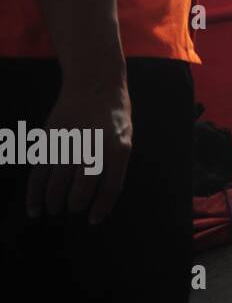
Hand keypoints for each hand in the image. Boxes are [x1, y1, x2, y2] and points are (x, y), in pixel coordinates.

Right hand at [27, 81, 131, 223]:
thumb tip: (97, 197)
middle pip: (81, 188)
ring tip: (54, 209)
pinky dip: (35, 193)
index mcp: (118, 147)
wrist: (96, 83)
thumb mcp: (125, 137)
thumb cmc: (114, 115)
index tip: (93, 219)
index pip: (110, 187)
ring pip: (57, 183)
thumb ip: (114, 163)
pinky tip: (35, 208)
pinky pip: (40, 171)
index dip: (101, 207)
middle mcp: (93, 146)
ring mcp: (70, 141)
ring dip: (54, 202)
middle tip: (72, 209)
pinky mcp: (51, 137)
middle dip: (75, 204)